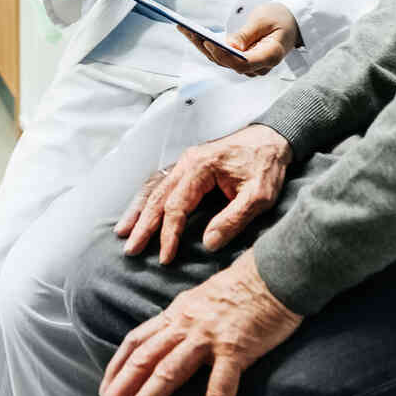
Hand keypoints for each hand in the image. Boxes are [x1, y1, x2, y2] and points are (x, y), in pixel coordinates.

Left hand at [95, 255, 303, 395]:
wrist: (276, 271)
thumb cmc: (246, 284)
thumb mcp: (204, 297)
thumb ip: (187, 317)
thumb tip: (173, 335)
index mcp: (177, 312)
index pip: (136, 341)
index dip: (117, 367)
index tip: (104, 390)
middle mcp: (185, 324)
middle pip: (142, 360)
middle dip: (118, 390)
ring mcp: (208, 338)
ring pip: (166, 374)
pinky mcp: (235, 351)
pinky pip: (220, 393)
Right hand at [118, 125, 289, 262]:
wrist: (272, 137)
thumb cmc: (266, 165)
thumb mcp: (259, 196)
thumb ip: (233, 219)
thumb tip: (208, 243)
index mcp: (200, 168)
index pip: (176, 206)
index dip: (169, 234)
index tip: (165, 257)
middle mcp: (187, 163)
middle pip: (158, 197)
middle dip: (143, 225)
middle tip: (130, 249)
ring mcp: (185, 162)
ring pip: (154, 187)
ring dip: (138, 210)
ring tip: (123, 231)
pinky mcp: (189, 166)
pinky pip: (161, 182)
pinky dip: (146, 197)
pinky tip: (138, 209)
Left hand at [179, 3, 299, 74]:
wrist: (290, 22)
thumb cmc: (280, 18)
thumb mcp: (264, 20)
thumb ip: (247, 34)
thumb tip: (229, 46)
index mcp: (271, 56)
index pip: (243, 64)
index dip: (224, 55)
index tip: (209, 42)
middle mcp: (259, 67)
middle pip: (228, 63)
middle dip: (206, 47)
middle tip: (188, 30)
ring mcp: (250, 66)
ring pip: (220, 60)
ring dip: (201, 45)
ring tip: (184, 28)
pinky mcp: (241, 61)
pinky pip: (221, 56)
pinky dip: (205, 44)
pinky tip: (191, 33)